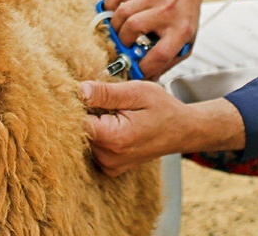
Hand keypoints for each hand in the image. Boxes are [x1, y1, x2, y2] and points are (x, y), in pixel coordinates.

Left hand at [81, 80, 243, 176]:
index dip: (76, 105)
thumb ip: (107, 93)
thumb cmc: (162, 109)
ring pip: (85, 139)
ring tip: (114, 112)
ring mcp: (110, 165)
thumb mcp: (137, 92)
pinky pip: (94, 148)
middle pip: (79, 132)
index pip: (76, 123)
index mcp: (114, 138)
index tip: (86, 93)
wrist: (181, 130)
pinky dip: (99, 134)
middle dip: (86, 113)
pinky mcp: (111, 167)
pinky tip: (114, 123)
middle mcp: (109, 157)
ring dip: (93, 123)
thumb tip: (80, 90)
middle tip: (105, 100)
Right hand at [103, 0, 211, 78]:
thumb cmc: (184, 17)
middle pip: (134, 27)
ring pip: (123, 12)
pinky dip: (110, 5)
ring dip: (116, 27)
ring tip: (120, 34)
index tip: (134, 71)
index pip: (160, 54)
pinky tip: (114, 14)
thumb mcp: (186, 42)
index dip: (143, 67)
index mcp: (181, 30)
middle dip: (123, 43)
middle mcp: (168, 11)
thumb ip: (167, 62)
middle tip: (122, 49)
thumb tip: (146, 80)